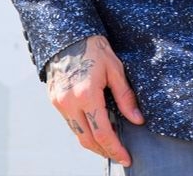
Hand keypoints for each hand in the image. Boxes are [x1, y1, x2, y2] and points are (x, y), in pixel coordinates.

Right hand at [46, 35, 144, 165]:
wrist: (68, 35)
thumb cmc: (95, 49)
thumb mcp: (115, 69)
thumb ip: (125, 97)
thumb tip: (137, 120)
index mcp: (86, 95)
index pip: (102, 133)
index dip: (115, 149)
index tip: (126, 157)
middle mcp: (69, 103)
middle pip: (87, 140)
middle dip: (104, 150)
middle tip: (120, 153)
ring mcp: (59, 103)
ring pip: (77, 134)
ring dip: (93, 142)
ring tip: (110, 141)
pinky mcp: (54, 101)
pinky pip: (70, 123)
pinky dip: (83, 129)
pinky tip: (95, 125)